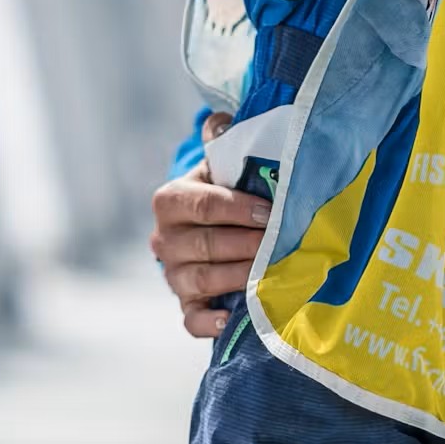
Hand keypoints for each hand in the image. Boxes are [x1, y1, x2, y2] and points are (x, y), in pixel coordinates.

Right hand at [149, 112, 268, 336]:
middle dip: (245, 245)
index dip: (238, 209)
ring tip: (268, 274)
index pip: (204, 205)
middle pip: (205, 245)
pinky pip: (190, 319)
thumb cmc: (225, 188)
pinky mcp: (184, 303)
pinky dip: (209, 323)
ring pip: (200, 280)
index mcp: (171, 199)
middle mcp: (165, 239)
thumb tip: (222, 120)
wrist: (211, 224)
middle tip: (279, 244)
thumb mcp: (222, 162)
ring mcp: (172, 274)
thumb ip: (223, 139)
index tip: (269, 212)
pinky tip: (231, 320)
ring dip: (237, 277)